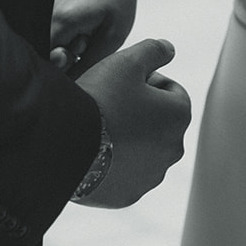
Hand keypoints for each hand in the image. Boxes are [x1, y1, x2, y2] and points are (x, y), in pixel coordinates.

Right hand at [51, 0, 139, 74]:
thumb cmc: (119, 0)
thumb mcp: (112, 36)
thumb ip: (89, 64)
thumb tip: (71, 87)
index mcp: (61, 20)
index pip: (47, 62)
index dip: (64, 68)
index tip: (82, 55)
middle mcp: (46, 14)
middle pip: (46, 54)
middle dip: (66, 58)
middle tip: (86, 44)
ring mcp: (45, 10)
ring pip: (49, 45)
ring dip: (66, 47)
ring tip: (86, 35)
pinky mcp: (47, 10)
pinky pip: (51, 35)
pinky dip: (65, 38)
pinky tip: (80, 31)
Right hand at [73, 38, 190, 207]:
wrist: (66, 144)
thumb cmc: (102, 97)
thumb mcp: (128, 60)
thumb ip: (154, 50)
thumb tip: (169, 49)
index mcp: (179, 115)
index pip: (170, 90)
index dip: (146, 80)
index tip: (122, 82)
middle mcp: (173, 150)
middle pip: (158, 121)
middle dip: (140, 110)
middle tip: (109, 101)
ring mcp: (151, 176)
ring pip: (143, 148)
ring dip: (129, 137)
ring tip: (100, 126)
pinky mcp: (128, 195)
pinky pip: (124, 173)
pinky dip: (114, 162)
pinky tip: (94, 150)